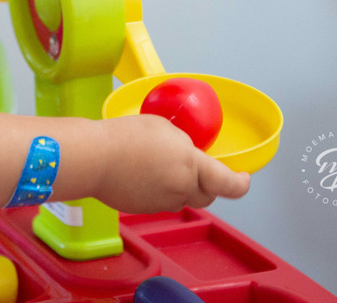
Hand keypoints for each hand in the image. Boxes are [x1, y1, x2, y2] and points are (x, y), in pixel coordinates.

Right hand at [90, 114, 250, 213]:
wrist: (94, 158)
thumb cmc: (124, 137)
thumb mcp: (163, 127)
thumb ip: (183, 144)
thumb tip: (185, 153)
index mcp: (191, 166)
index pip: (228, 184)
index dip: (240, 183)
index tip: (243, 178)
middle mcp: (181, 189)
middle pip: (207, 195)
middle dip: (207, 185)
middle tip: (199, 170)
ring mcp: (161, 203)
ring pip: (181, 198)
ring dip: (178, 186)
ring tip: (157, 164)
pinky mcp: (143, 209)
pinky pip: (159, 201)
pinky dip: (156, 190)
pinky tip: (139, 173)